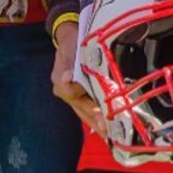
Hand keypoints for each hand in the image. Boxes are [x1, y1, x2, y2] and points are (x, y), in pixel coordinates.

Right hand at [50, 21, 106, 137]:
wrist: (70, 36)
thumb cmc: (72, 40)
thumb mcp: (70, 45)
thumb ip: (70, 61)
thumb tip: (66, 78)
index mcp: (61, 82)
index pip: (76, 98)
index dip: (92, 108)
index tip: (104, 118)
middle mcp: (65, 91)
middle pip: (82, 110)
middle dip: (96, 123)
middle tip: (110, 134)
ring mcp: (72, 94)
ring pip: (85, 113)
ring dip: (98, 124)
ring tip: (111, 137)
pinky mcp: (79, 94)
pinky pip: (88, 109)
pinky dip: (98, 117)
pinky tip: (107, 127)